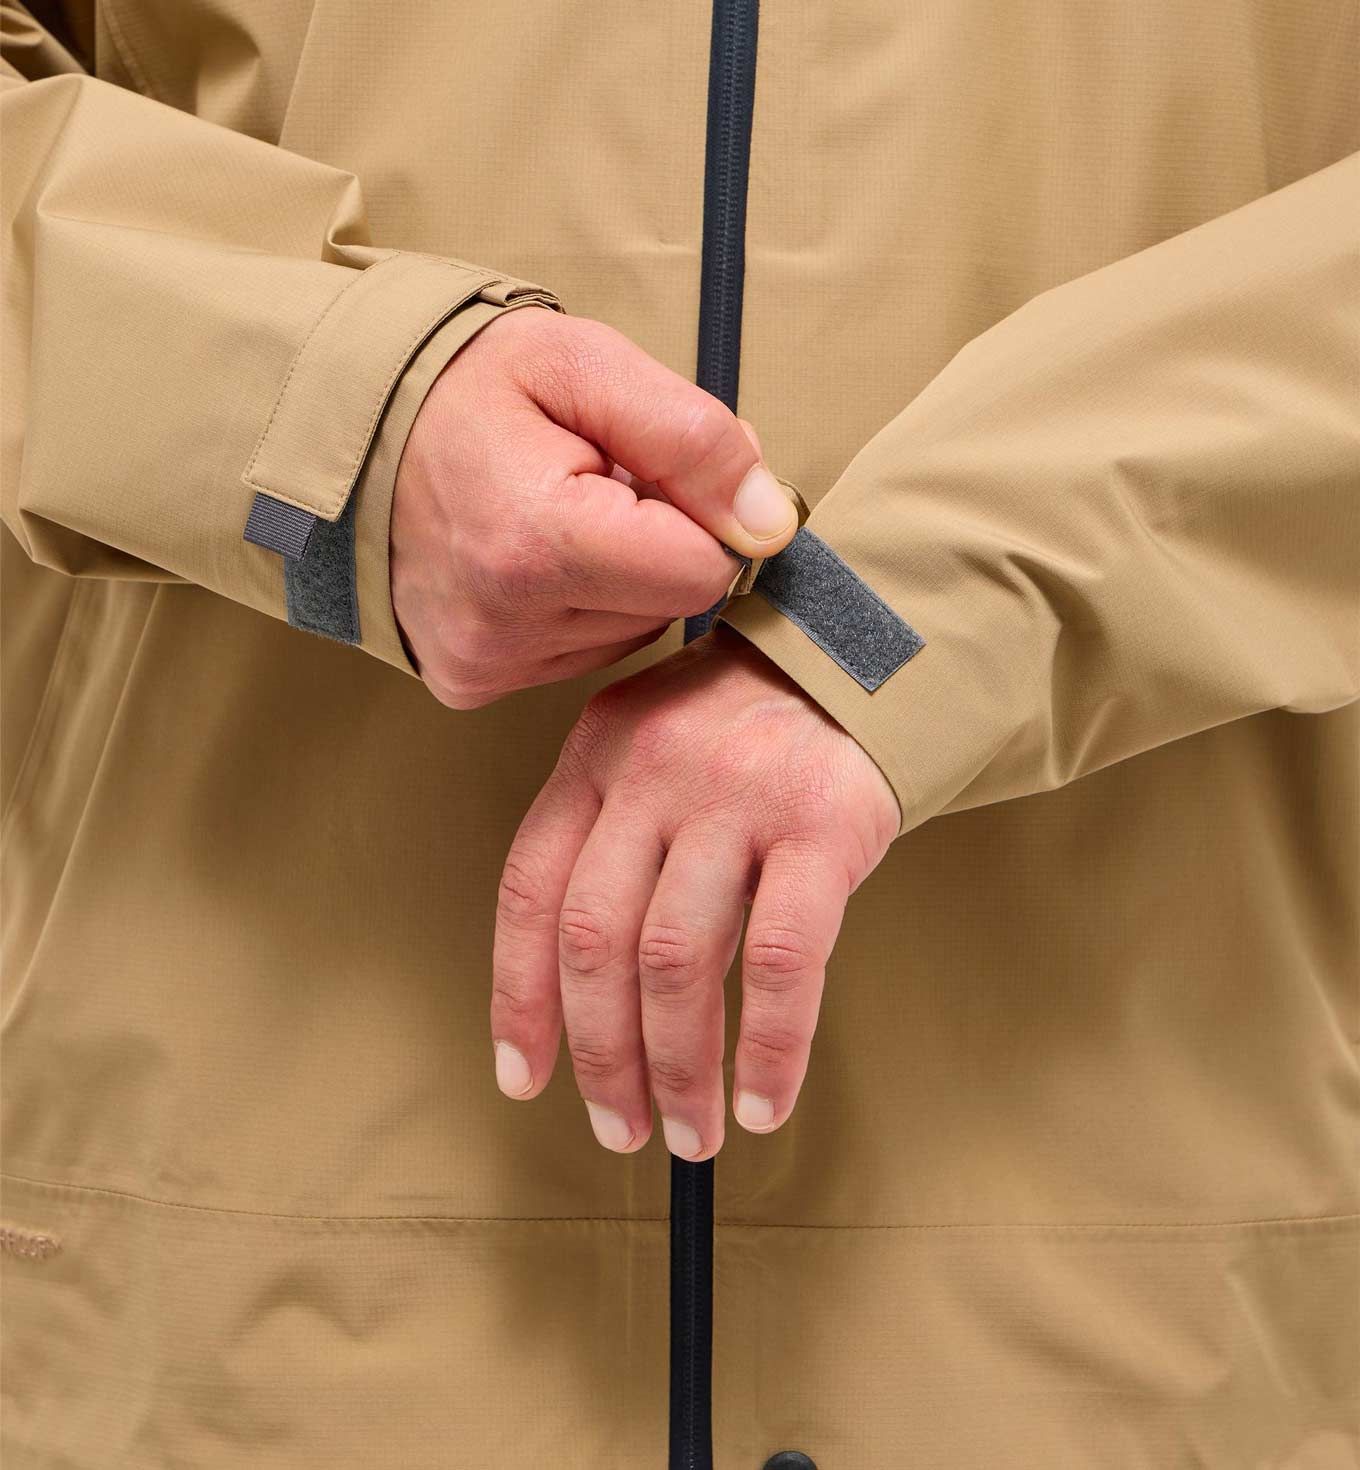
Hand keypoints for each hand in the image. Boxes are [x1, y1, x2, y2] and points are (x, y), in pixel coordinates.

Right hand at [390, 308, 798, 706]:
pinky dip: (576, 604)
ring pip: (631, 633)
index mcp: (538, 545)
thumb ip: (691, 437)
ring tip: (551, 512)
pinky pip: (581, 652)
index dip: (699, 513)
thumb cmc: (466, 383)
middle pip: (669, 605)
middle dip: (653, 539)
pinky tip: (529, 555)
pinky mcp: (472, 680)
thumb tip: (772, 523)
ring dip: (617, 573)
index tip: (647, 469)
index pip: (703, 571)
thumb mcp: (584, 363)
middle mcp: (506, 627)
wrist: (346, 427)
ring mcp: (485, 663)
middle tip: (587, 481)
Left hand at [490, 626, 899, 1157]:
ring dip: (677, 1069)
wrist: (860, 661)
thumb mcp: (655, 760)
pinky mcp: (822, 825)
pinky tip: (764, 1101)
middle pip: (597, 938)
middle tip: (620, 1130)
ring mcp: (737, 796)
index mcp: (596, 755)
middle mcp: (653, 772)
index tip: (524, 1080)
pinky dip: (770, 1049)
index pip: (530, 891)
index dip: (518, 999)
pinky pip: (783, 963)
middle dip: (601, 1056)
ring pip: (679, 961)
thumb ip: (620, 857)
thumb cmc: (745, 732)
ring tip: (691, 1133)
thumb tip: (607, 1014)